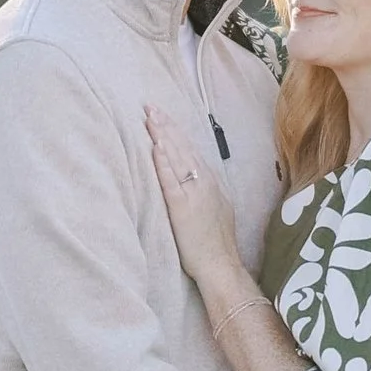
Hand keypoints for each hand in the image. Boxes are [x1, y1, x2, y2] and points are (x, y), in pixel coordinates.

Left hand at [143, 100, 239, 288]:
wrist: (221, 264)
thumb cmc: (215, 242)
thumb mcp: (216, 207)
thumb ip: (203, 189)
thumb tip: (193, 177)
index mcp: (209, 181)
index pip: (190, 149)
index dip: (175, 131)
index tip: (161, 115)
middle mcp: (203, 182)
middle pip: (182, 147)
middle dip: (166, 126)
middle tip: (150, 107)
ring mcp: (194, 193)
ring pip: (177, 158)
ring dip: (163, 136)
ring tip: (150, 118)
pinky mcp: (182, 207)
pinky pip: (171, 180)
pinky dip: (164, 162)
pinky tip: (156, 147)